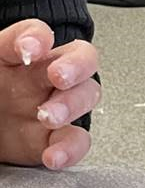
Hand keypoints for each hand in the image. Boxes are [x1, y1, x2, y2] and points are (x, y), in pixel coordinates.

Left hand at [0, 20, 99, 169]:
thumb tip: (16, 55)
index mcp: (17, 55)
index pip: (35, 33)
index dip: (36, 36)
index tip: (30, 47)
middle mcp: (42, 77)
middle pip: (79, 59)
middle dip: (74, 67)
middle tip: (59, 77)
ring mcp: (53, 106)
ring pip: (85, 96)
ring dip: (72, 105)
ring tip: (49, 117)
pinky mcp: (53, 139)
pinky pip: (76, 141)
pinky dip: (70, 149)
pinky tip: (54, 155)